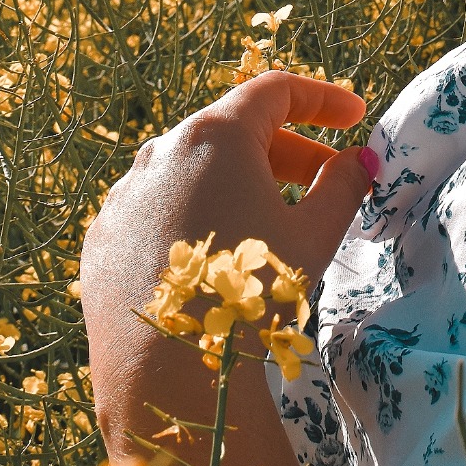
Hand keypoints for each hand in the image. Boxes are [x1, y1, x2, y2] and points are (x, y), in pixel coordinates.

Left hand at [80, 72, 372, 450]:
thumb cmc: (250, 294)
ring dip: (239, 183)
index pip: (275, 91)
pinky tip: (218, 256)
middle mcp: (161, 151)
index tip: (354, 115)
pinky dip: (195, 215)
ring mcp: (125, 195)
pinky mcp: (104, 237)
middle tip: (327, 177)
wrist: (167, 374)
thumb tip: (360, 161)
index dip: (322, 99)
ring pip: (193, 171)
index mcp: (215, 137)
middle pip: (235, 131)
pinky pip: (157, 210)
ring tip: (272, 221)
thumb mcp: (312, 237)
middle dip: (288, 150)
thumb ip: (341, 187)